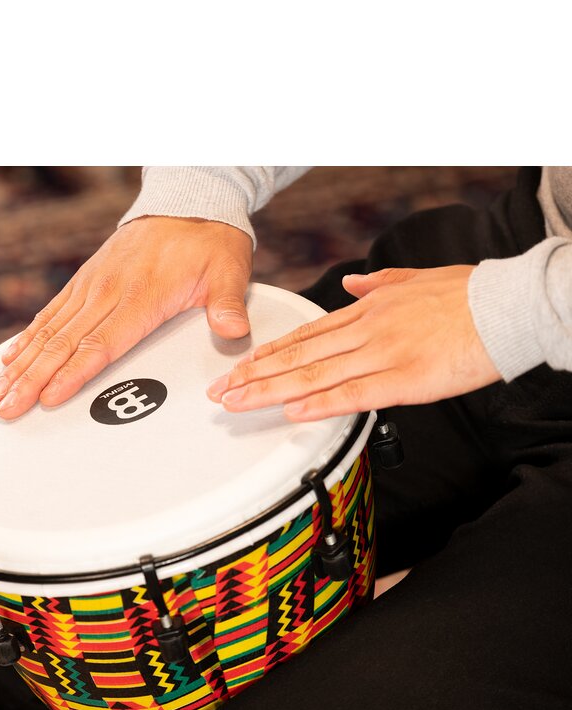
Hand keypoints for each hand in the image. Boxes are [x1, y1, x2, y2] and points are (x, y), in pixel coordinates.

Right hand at [0, 216, 253, 418]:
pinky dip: (27, 338)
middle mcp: (107, 291)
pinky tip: (8, 359)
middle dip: (32, 379)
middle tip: (8, 408)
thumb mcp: (229, 269)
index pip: (100, 343)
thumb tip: (233, 330)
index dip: (73, 373)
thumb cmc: (209, 242)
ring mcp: (91, 286)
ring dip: (21, 364)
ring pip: (49, 331)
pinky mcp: (84, 281)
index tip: (49, 396)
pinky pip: (50, 314)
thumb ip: (227, 303)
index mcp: (141, 296)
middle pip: (63, 343)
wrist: (189, 200)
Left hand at [206, 265, 501, 420]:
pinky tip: (291, 412)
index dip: (267, 354)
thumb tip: (350, 283)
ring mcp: (382, 354)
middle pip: (297, 356)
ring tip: (237, 402)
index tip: (238, 367)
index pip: (305, 336)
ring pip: (314, 375)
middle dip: (253, 375)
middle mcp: (365, 332)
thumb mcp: (414, 280)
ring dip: (270, 391)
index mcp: (367, 311)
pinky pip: (353, 394)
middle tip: (219, 390)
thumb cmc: (466, 296)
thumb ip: (377, 284)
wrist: (507, 306)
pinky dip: (319, 404)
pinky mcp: (403, 378)